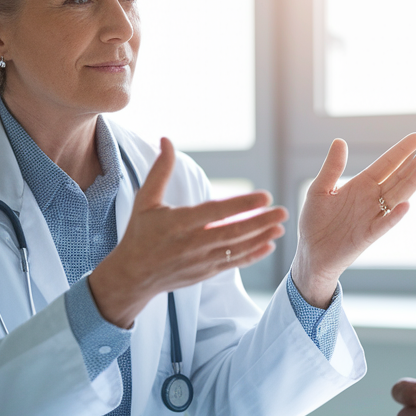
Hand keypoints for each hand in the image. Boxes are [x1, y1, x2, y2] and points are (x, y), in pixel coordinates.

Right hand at [89, 138, 286, 326]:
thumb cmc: (139, 234)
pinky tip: (268, 246)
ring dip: (261, 238)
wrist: (132, 276)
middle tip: (283, 211)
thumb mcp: (145, 201)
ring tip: (280, 227)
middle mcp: (192, 244)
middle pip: (234, 232)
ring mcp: (201, 261)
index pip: (217, 212)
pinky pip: (233, 264)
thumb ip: (160, 171)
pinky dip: (252, 256)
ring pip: (237, 250)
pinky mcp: (205, 273)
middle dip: (261, 222)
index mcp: (178, 223)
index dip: (242, 204)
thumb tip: (166, 139)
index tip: (265, 196)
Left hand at [291, 134, 415, 306]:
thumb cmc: (314, 222)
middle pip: (396, 178)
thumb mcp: (319, 190)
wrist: (311, 253)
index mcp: (360, 185)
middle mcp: (371, 198)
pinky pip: (384, 224)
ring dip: (410, 184)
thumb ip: (331, 168)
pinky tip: (406, 205)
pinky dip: (395, 216)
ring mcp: (372, 216)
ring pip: (396, 197)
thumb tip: (340, 141)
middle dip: (411, 165)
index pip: (385, 164)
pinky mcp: (368, 235)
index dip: (401, 151)